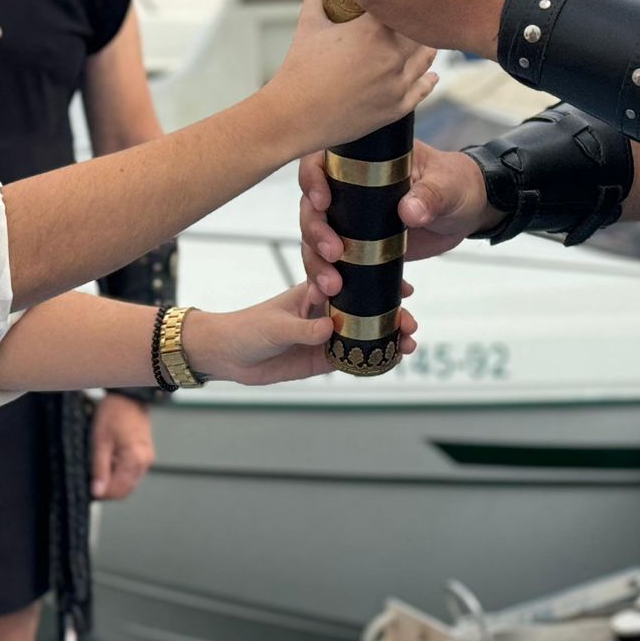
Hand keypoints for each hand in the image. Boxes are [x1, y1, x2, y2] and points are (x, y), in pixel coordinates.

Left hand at [90, 393, 154, 500]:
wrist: (128, 396)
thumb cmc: (114, 413)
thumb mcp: (100, 441)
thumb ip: (99, 469)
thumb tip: (97, 492)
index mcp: (135, 460)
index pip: (118, 491)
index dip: (102, 493)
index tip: (88, 488)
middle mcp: (144, 462)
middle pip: (125, 490)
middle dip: (108, 488)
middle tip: (92, 477)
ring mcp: (146, 459)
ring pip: (128, 483)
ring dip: (113, 481)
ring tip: (101, 464)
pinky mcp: (145, 455)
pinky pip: (132, 473)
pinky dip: (120, 472)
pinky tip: (110, 459)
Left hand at [181, 282, 417, 385]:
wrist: (230, 356)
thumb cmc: (249, 328)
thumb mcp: (276, 325)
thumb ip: (303, 327)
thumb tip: (329, 329)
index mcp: (316, 290)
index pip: (354, 280)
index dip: (381, 282)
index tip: (404, 287)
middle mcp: (327, 310)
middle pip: (368, 309)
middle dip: (392, 314)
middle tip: (410, 322)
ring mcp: (328, 334)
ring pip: (366, 334)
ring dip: (389, 337)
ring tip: (409, 344)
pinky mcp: (323, 358)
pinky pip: (354, 358)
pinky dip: (374, 359)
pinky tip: (394, 360)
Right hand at [265, 0, 437, 151]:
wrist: (294, 116)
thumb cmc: (299, 70)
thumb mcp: (308, 25)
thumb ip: (318, 0)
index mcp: (373, 31)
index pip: (400, 5)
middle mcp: (392, 56)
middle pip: (420, 31)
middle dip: (416, 23)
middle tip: (416, 16)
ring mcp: (397, 84)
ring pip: (425, 59)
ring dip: (426, 48)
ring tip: (427, 41)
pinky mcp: (396, 108)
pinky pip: (421, 90)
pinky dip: (428, 80)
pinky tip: (432, 75)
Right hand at [298, 142, 498, 295]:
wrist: (467, 210)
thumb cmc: (456, 183)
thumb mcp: (447, 185)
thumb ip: (431, 195)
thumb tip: (410, 211)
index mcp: (361, 162)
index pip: (320, 162)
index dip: (312, 181)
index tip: (322, 203)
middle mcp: (347, 190)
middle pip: (312, 210)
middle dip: (316, 235)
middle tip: (334, 255)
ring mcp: (350, 222)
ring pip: (317, 243)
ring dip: (318, 266)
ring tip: (331, 288)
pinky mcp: (359, 249)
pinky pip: (340, 267)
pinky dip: (337, 285)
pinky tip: (340, 301)